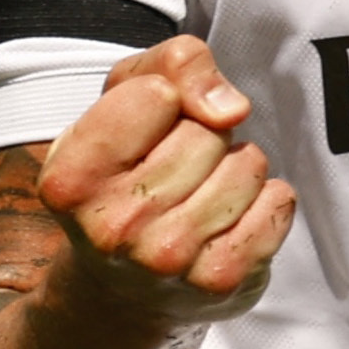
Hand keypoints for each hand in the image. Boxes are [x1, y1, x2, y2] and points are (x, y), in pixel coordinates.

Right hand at [38, 36, 297, 325]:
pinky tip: (226, 222)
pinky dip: (264, 200)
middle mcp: (112, 229)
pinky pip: (279, 200)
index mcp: (69, 180)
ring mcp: (167, 261)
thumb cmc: (125, 170)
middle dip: (200, 135)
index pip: (157, 93)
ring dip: (234, 167)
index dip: (162, 99)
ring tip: (197, 196)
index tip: (144, 129)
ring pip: (248, 162)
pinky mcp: (220, 282)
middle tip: (172, 170)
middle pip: (207, 131)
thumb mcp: (126, 97)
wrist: (124, 284)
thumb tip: (230, 109)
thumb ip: (175, 64)